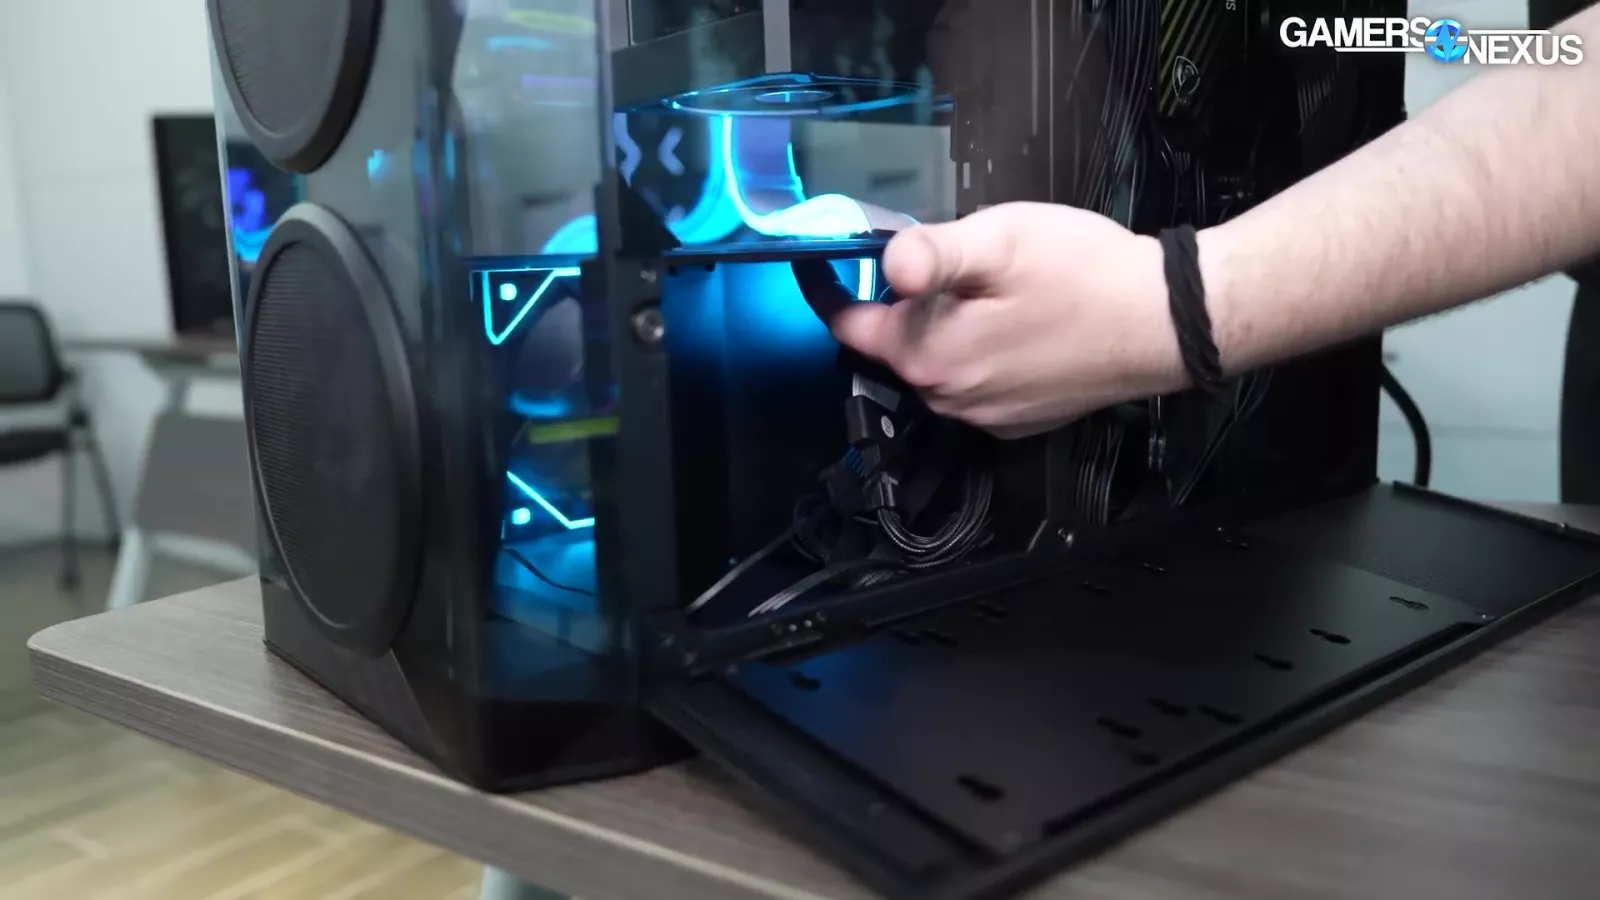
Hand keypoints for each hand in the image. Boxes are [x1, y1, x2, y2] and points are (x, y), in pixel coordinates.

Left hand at [796, 203, 1187, 438]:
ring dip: (950, 328)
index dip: (837, 290)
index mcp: (930, 355)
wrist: (1166, 323)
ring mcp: (986, 414)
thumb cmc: (1087, 277)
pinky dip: (985, 353)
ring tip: (999, 290)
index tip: (830, 265)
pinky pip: (978, 381)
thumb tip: (883, 264)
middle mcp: (950, 397)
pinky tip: (1023, 322)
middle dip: (911, 304)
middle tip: (958, 263)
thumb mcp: (1001, 241)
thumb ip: (931, 253)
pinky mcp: (1019, 418)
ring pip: (939, 362)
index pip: (852, 327)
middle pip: (898, 344)